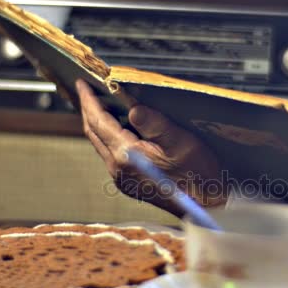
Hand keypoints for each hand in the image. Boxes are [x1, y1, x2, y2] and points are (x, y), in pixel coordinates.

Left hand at [76, 80, 224, 216]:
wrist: (206, 204)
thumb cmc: (198, 173)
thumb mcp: (181, 142)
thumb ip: (156, 124)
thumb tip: (133, 110)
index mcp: (127, 156)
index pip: (98, 122)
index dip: (89, 101)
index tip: (82, 83)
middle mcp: (118, 170)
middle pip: (94, 133)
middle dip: (89, 110)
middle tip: (86, 90)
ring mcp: (121, 179)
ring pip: (100, 144)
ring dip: (98, 123)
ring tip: (99, 104)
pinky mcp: (128, 184)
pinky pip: (110, 155)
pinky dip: (108, 136)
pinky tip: (117, 127)